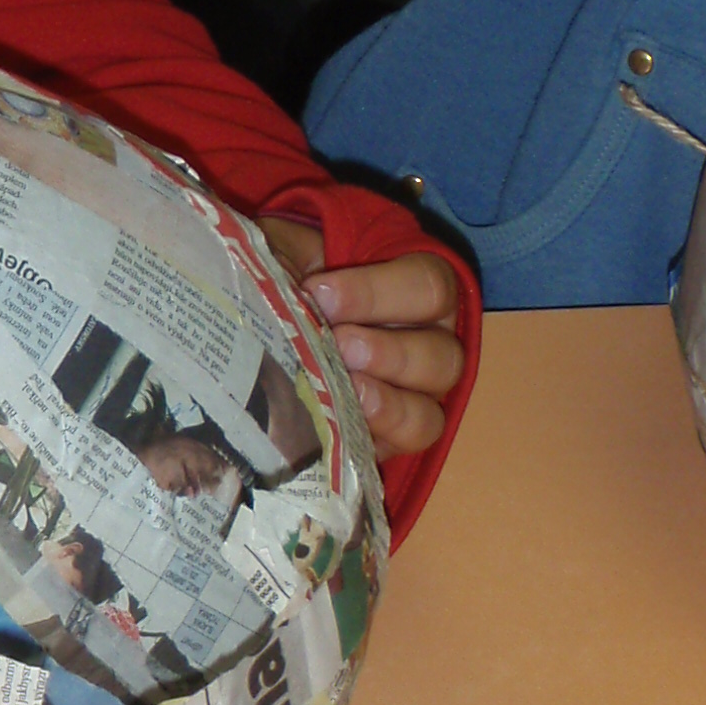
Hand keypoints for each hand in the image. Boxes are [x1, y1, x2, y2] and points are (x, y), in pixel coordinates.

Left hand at [260, 218, 463, 460]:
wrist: (271, 326)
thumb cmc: (288, 278)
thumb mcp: (285, 252)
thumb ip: (285, 253)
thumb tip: (265, 271)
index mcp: (417, 290)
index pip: (427, 285)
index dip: (377, 292)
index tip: (318, 291)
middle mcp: (431, 346)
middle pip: (441, 356)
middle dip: (388, 352)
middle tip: (338, 345)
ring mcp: (416, 400)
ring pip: (430, 413)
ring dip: (389, 405)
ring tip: (347, 390)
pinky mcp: (389, 439)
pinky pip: (401, 451)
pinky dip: (373, 440)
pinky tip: (336, 427)